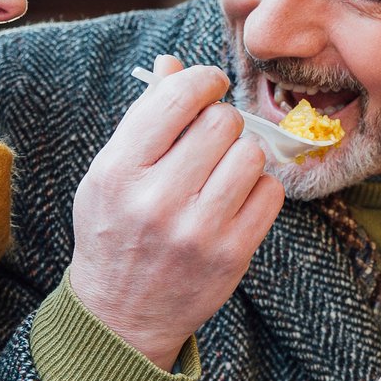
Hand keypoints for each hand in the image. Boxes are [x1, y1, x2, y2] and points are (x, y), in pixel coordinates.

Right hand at [68, 54, 283, 368]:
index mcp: (119, 171)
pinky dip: (259, 189)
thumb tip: (173, 64)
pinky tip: (237, 199)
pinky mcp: (232, 254)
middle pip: (221, 122)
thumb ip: (143, 118)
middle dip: (221, 121)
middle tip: (211, 139)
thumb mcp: (110, 174)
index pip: (178, 97)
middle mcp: (157, 200)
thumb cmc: (116, 233)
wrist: (122, 316)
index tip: (209, 85)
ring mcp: (198, 230)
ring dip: (242, 155)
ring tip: (222, 172)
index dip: (202, 80)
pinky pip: (271, 192)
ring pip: (251, 154)